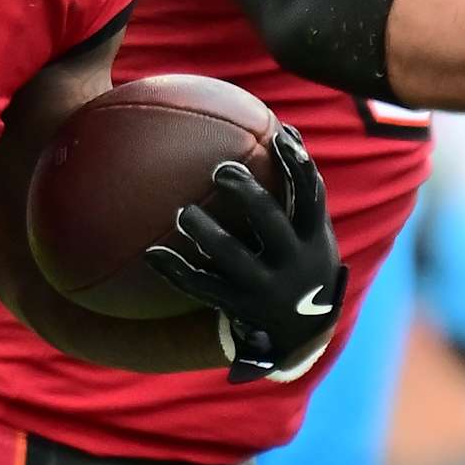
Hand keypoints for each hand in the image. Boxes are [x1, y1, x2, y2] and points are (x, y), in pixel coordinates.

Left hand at [145, 124, 347, 383]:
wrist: (301, 336)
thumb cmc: (298, 261)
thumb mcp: (309, 232)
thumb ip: (298, 190)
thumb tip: (285, 127)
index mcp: (313, 238)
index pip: (311, 194)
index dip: (297, 163)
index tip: (278, 134)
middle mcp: (293, 262)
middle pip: (270, 220)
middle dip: (246, 193)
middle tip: (219, 170)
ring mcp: (264, 287)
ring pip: (231, 255)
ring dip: (205, 230)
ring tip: (183, 211)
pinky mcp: (237, 306)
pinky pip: (200, 286)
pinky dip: (175, 269)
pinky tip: (150, 253)